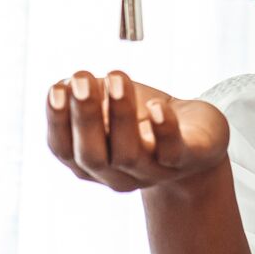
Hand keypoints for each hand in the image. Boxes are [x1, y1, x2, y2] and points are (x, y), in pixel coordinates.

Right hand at [47, 70, 229, 192]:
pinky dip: (163, 129)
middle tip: (81, 80)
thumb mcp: (110, 105)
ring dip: (120, 115)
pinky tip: (156, 106)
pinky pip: (172, 152)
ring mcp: (152, 171)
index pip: (63, 150)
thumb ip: (85, 97)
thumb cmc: (144, 119)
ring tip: (117, 79)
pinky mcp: (186, 160)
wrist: (198, 138)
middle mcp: (117, 174)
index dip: (56, 121)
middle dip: (84, 117)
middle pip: (93, 156)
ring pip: (129, 154)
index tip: (56, 88)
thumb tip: (66, 85)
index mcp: (91, 162)